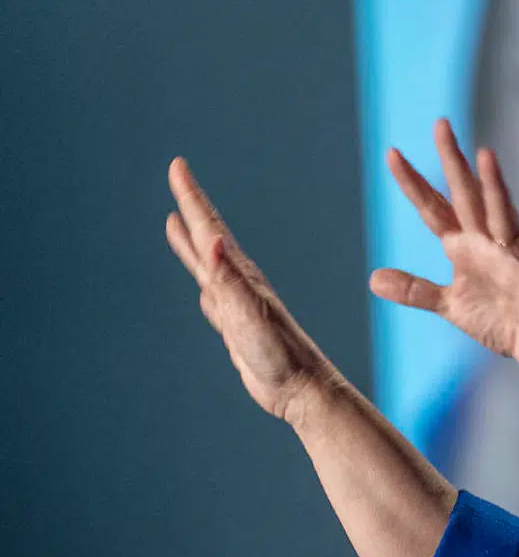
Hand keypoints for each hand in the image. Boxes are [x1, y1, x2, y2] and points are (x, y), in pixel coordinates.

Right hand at [165, 158, 336, 421]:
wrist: (304, 391)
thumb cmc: (281, 357)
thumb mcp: (250, 316)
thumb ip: (230, 280)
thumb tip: (212, 239)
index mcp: (241, 277)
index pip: (209, 229)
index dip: (191, 198)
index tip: (177, 165)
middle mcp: (240, 285)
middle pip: (208, 237)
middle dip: (190, 207)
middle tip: (176, 177)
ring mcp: (239, 305)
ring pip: (208, 264)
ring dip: (191, 242)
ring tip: (175, 222)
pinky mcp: (239, 327)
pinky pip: (214, 295)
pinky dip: (205, 280)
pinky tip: (204, 281)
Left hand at [370, 119, 518, 392]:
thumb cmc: (501, 319)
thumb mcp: (450, 306)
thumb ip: (417, 290)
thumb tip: (373, 277)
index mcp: (466, 249)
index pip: (435, 210)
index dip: (414, 184)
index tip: (392, 153)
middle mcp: (490, 247)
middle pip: (468, 198)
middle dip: (453, 163)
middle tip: (440, 124)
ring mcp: (515, 265)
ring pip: (504, 219)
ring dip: (496, 188)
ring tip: (487, 156)